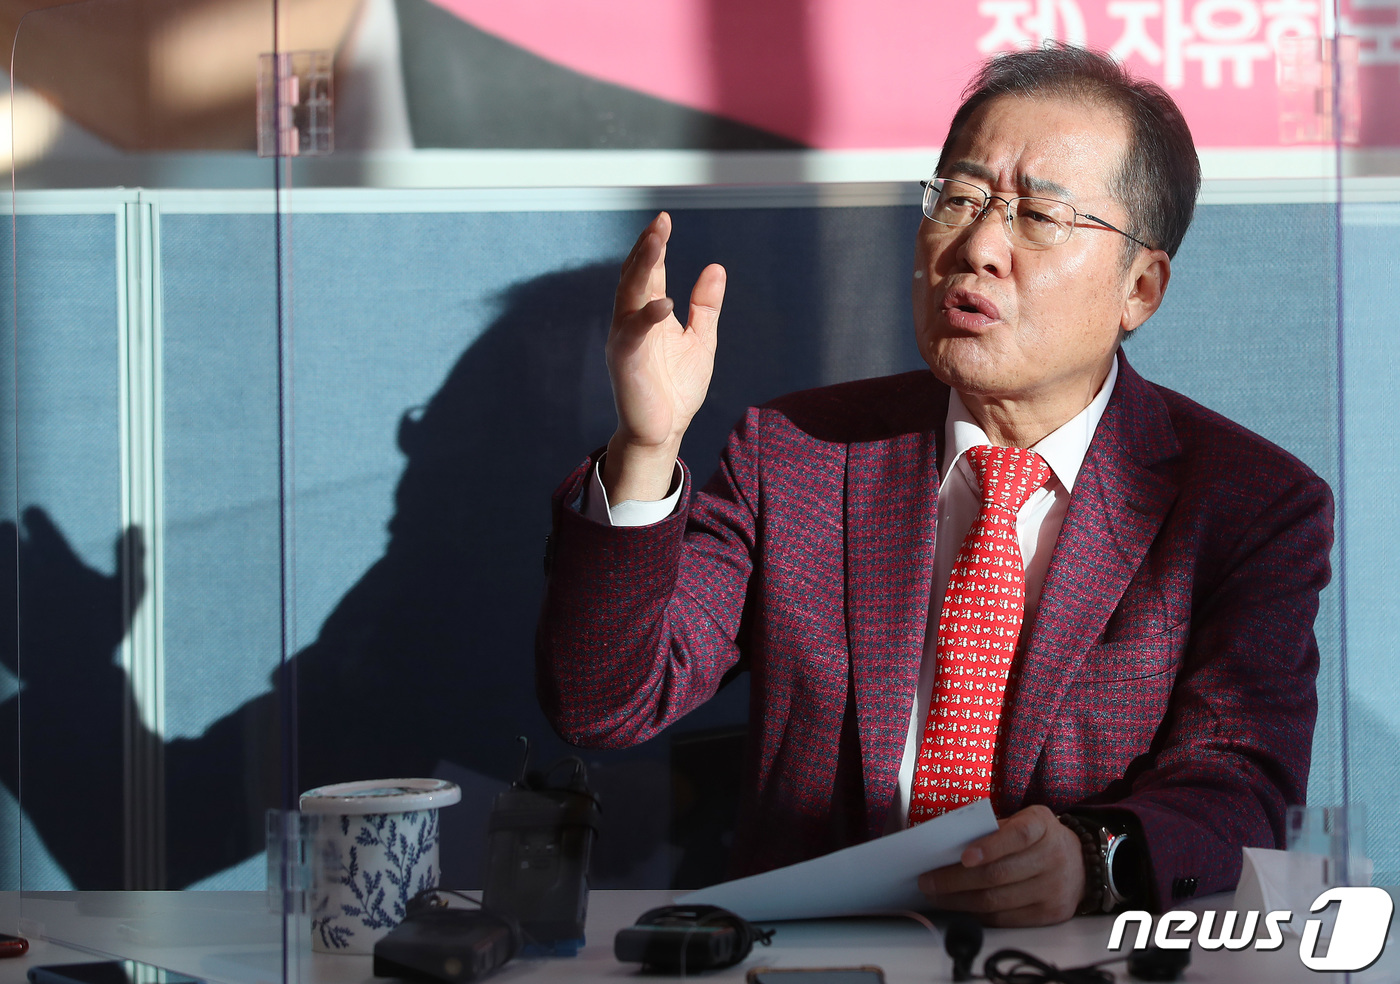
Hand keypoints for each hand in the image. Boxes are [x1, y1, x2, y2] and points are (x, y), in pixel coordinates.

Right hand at [603, 212, 725, 502]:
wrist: (663, 432)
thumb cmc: (675, 389)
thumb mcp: (700, 340)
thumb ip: (705, 306)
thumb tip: (716, 268)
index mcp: (648, 315)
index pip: (649, 272)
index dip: (655, 246)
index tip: (664, 219)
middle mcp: (632, 321)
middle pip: (635, 276)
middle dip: (647, 248)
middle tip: (660, 222)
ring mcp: (625, 339)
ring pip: (629, 295)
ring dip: (642, 267)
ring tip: (655, 242)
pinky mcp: (625, 360)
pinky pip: (634, 333)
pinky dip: (648, 316)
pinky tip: (664, 302)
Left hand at [918, 805, 1084, 926]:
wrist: (1081, 863)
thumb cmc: (1038, 837)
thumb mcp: (1023, 820)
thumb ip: (994, 829)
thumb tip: (948, 846)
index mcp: (1042, 825)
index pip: (1017, 836)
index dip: (990, 846)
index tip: (964, 856)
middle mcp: (1053, 857)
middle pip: (999, 874)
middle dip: (956, 880)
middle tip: (928, 881)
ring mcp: (1054, 888)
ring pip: (998, 901)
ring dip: (960, 901)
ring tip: (936, 896)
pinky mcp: (1050, 914)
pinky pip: (1006, 919)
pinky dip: (978, 914)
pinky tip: (960, 908)